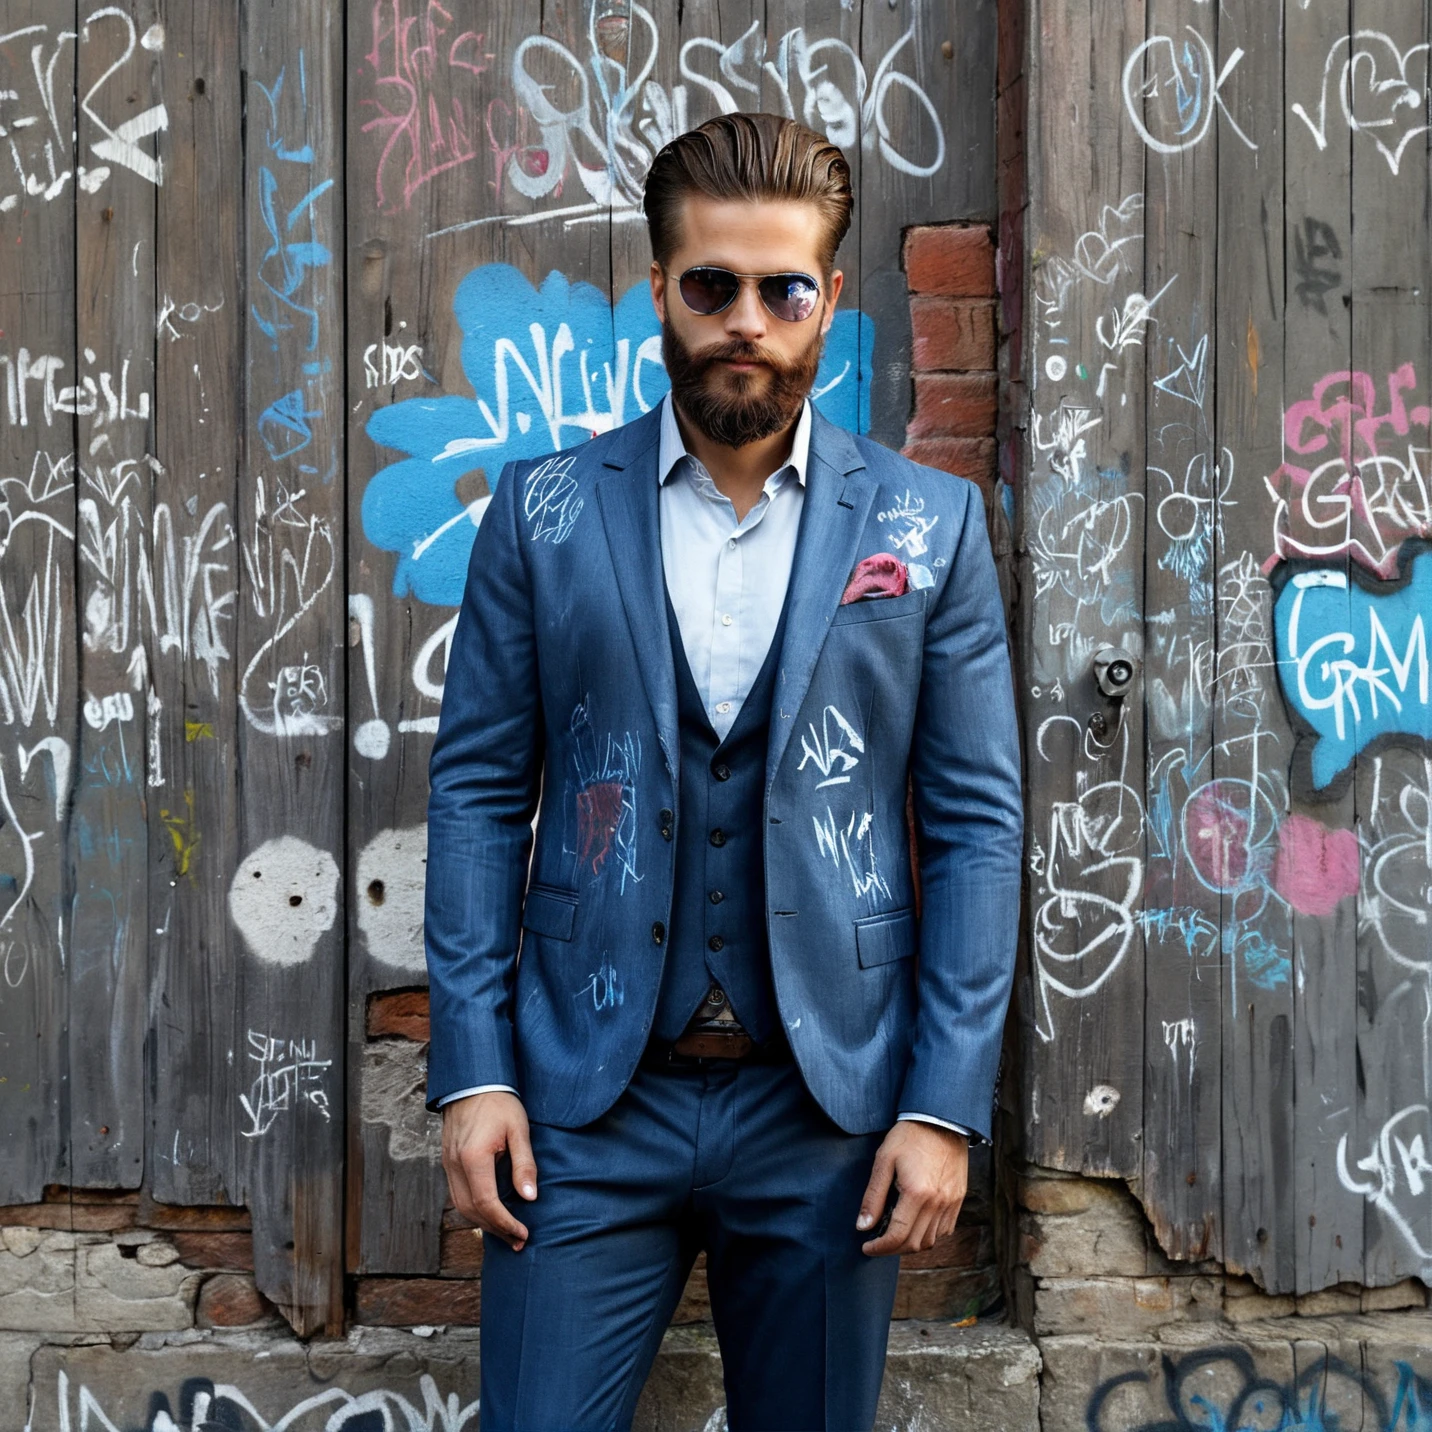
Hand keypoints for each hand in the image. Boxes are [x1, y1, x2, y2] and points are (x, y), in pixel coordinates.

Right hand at [441, 1091, 537, 1250]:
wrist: (472, 1079)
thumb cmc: (499, 1101)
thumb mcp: (519, 1129)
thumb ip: (524, 1164)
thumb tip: (530, 1197)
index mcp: (473, 1158)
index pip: (487, 1203)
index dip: (505, 1223)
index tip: (523, 1233)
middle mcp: (455, 1165)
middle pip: (472, 1211)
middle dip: (495, 1229)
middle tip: (518, 1240)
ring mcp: (448, 1163)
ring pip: (461, 1205)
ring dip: (483, 1222)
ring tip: (506, 1232)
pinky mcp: (448, 1160)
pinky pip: (457, 1193)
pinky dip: (474, 1208)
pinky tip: (490, 1211)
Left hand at [856, 1120, 967, 1256]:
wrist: (941, 1119)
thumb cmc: (909, 1136)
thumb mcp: (883, 1160)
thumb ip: (873, 1196)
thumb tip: (863, 1226)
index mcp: (917, 1193)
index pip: (897, 1236)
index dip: (879, 1248)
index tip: (867, 1247)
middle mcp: (937, 1202)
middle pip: (915, 1244)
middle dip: (892, 1249)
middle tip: (877, 1243)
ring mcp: (951, 1202)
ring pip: (931, 1240)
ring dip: (911, 1243)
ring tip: (895, 1234)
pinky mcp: (958, 1198)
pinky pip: (945, 1230)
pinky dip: (929, 1234)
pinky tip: (916, 1224)